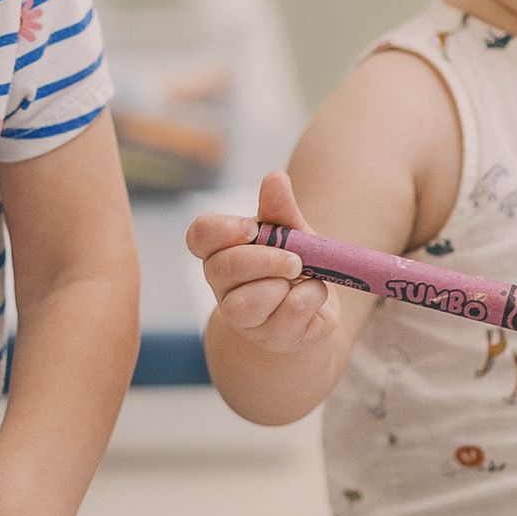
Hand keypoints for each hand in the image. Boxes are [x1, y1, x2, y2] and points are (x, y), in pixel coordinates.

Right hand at [186, 168, 341, 354]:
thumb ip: (280, 208)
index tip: (250, 228)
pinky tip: (314, 294)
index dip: (221, 230)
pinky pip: (285, 315)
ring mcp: (242, 317)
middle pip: (223, 268)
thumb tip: (274, 177)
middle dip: (265, 259)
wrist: (317, 307)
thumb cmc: (294, 263)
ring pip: (244, 303)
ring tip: (303, 276)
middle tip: (296, 259)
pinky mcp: (270, 337)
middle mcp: (222, 284)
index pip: (199, 236)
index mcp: (221, 250)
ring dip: (281, 284)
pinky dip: (309, 298)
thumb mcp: (292, 230)